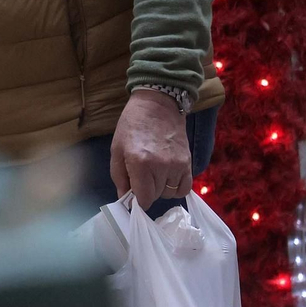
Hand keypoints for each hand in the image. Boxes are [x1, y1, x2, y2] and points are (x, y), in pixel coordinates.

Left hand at [110, 90, 191, 208]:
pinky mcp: (188, 163)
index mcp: (140, 162)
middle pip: (156, 196)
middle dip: (147, 191)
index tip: (133, 195)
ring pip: (169, 194)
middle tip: (141, 175)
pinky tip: (167, 177)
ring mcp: (177, 165)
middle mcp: (161, 166)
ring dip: (160, 189)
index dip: (137, 200)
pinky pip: (184, 188)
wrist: (157, 106)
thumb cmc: (131, 126)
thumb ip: (119, 177)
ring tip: (154, 172)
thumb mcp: (117, 149)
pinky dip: (175, 187)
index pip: (143, 198)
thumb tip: (125, 200)